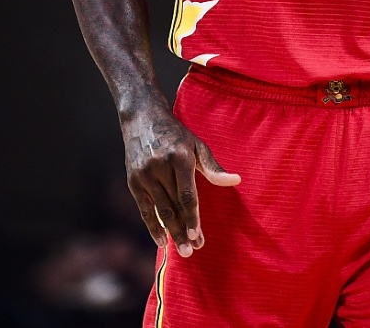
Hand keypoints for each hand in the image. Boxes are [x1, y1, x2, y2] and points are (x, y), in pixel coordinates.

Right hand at [122, 105, 239, 256]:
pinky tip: (162, 241)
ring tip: (182, 250)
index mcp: (179, 158)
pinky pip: (144, 209)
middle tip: (193, 251)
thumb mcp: (197, 145)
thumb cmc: (176, 134)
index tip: (198, 235)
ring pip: (160, 210)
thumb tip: (236, 181)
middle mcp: (160, 167)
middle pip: (174, 206)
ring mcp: (144, 175)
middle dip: (184, 230)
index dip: (193, 216)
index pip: (187, 194)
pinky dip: (152, 226)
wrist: (142, 119)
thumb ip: (214, 167)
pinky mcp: (133, 181)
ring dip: (171, 232)